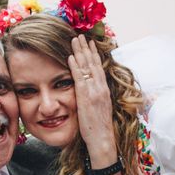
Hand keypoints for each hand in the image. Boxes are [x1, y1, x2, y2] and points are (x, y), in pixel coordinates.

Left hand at [68, 35, 117, 166]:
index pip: (98, 67)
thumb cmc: (99, 128)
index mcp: (104, 90)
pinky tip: (70, 57)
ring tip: (75, 39)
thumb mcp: (99, 109)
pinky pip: (79, 78)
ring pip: (87, 67)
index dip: (93, 54)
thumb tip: (90, 91)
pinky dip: (75, 67)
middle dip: (86, 48)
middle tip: (81, 35)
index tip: (89, 43)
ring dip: (80, 52)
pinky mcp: (85, 97)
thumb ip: (95, 97)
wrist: (102, 139)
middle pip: (93, 63)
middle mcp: (101, 88)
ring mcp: (94, 92)